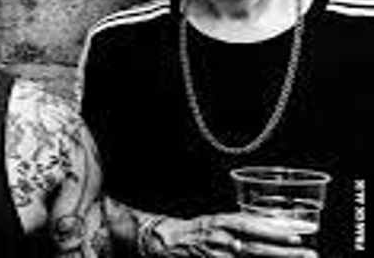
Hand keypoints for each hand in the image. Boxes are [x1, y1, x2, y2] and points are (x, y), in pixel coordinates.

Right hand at [147, 213, 316, 257]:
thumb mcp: (219, 220)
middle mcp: (221, 239)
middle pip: (257, 247)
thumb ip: (243, 225)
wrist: (168, 241)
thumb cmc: (197, 229)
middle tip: (308, 252)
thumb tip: (276, 227)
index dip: (277, 228)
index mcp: (222, 222)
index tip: (300, 231)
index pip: (254, 224)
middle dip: (284, 251)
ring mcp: (218, 255)